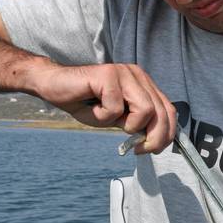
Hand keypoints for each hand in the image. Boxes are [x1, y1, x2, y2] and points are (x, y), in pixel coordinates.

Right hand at [32, 60, 176, 152]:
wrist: (54, 86)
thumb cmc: (85, 103)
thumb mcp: (117, 118)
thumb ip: (136, 124)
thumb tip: (154, 141)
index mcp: (143, 84)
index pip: (168, 110)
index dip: (167, 133)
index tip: (154, 149)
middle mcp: (137, 75)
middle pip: (161, 111)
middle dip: (154, 137)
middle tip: (139, 150)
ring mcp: (124, 72)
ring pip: (146, 109)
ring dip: (129, 124)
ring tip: (108, 119)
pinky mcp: (108, 74)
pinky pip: (116, 108)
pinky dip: (103, 116)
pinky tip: (92, 107)